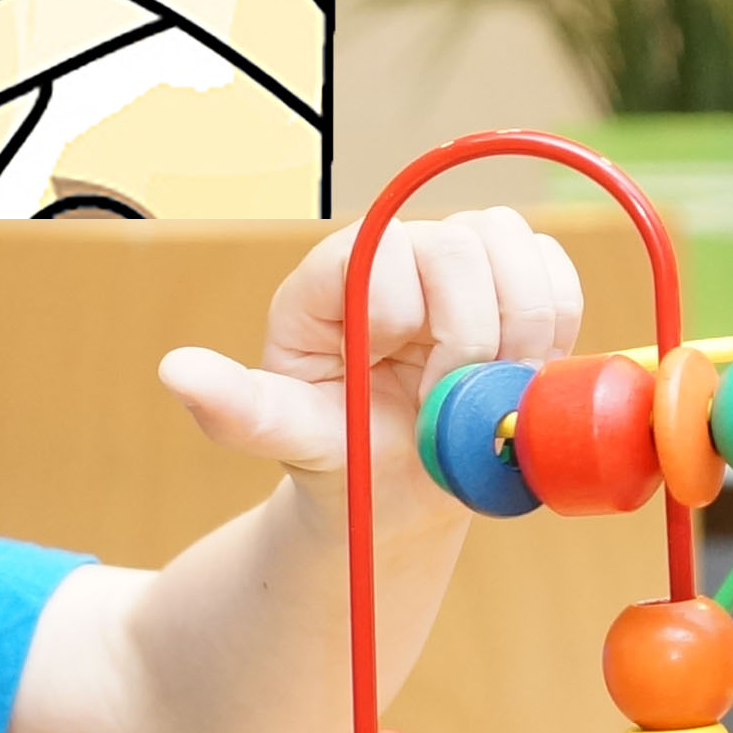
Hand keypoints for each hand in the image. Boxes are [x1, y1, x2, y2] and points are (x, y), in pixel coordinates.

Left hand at [156, 205, 587, 479]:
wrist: (402, 490)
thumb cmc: (339, 460)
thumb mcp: (286, 439)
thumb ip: (238, 408)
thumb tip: (175, 372)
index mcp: (330, 278)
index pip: (387, 249)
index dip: (411, 318)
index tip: (410, 386)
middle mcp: (394, 255)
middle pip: (464, 241)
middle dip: (472, 334)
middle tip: (456, 401)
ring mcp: (458, 265)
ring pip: (515, 243)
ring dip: (521, 329)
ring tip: (490, 392)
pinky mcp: (514, 284)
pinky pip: (557, 272)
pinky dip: (556, 326)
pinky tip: (523, 376)